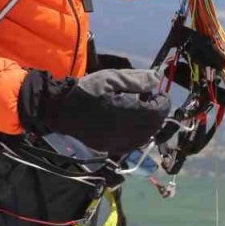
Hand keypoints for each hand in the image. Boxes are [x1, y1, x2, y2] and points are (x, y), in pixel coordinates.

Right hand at [18, 68, 170, 157]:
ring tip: (141, 111)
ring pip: (145, 138)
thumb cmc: (86, 90)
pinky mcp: (110, 148)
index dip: (163, 102)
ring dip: (149, 125)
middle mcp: (125, 131)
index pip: (157, 112)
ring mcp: (117, 142)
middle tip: (150, 101)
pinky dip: (138, 135)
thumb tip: (157, 79)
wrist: (61, 109)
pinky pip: (132, 145)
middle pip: (153, 126)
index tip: (159, 93)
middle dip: (157, 113)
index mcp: (126, 113)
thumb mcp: (111, 78)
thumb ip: (136, 79)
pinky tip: (131, 124)